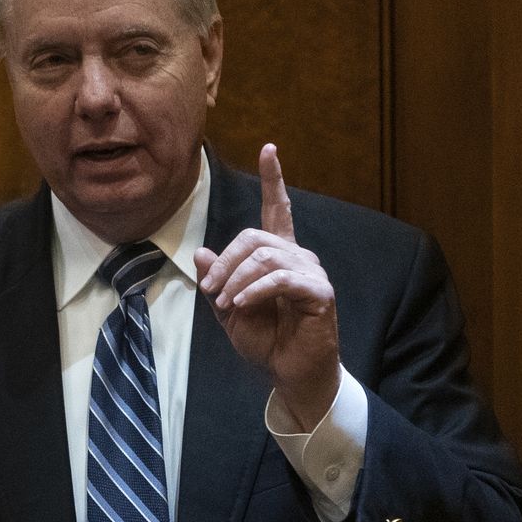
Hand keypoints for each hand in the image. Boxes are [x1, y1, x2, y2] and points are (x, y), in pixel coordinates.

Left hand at [193, 144, 339, 428]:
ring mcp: (312, 273)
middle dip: (227, 262)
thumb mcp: (230, 311)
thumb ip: (218, 281)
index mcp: (280, 256)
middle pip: (256, 238)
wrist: (289, 373)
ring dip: (238, 280)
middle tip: (212, 291)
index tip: (269, 148)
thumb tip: (202, 252)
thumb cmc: (266, 342)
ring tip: (227, 303)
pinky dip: (256, 290)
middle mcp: (299, 257)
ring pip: (267, 257)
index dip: (274, 179)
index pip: (278, 209)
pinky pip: (282, 279)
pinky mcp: (319, 293)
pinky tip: (243, 304)